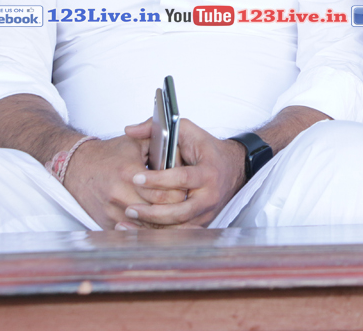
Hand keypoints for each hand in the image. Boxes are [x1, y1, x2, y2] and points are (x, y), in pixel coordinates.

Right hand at [63, 127, 182, 229]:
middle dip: (175, 207)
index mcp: (129, 173)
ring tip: (175, 213)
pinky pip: (133, 230)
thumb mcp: (137, 143)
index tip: (187, 188)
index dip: (180, 191)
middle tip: (185, 202)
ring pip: (147, 225)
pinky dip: (148, 228)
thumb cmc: (109, 154)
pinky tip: (159, 222)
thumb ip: (162, 145)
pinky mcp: (107, 222)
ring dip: (163, 221)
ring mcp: (112, 211)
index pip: (164, 192)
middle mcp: (119, 195)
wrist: (77, 167)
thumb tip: (184, 154)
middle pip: (158, 211)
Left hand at [122, 119, 246, 227]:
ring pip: (179, 227)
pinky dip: (158, 234)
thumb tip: (129, 130)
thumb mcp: (186, 132)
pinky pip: (179, 233)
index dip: (158, 179)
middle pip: (180, 211)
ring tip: (129, 219)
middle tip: (129, 207)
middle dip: (153, 211)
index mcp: (208, 173)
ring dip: (153, 226)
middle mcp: (210, 196)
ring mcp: (206, 212)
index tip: (137, 178)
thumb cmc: (207, 150)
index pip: (182, 178)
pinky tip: (138, 231)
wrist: (233, 168)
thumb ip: (157, 128)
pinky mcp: (201, 223)